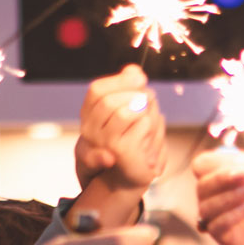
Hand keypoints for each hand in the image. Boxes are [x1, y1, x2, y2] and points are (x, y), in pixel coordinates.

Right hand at [76, 67, 167, 190]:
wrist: (131, 173)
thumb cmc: (130, 137)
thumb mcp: (128, 107)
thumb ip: (128, 86)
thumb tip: (134, 71)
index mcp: (89, 115)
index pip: (96, 90)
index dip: (119, 81)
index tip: (140, 78)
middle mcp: (90, 129)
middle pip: (110, 101)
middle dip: (135, 95)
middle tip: (151, 99)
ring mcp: (104, 142)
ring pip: (128, 112)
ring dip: (146, 110)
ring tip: (151, 119)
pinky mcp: (122, 152)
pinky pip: (143, 126)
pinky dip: (155, 126)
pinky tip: (153, 136)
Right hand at [192, 148, 243, 244]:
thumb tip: (237, 171)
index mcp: (221, 180)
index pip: (202, 166)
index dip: (218, 160)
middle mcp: (215, 199)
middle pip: (202, 185)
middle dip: (222, 177)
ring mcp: (218, 220)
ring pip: (206, 207)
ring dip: (228, 195)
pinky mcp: (225, 239)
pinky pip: (215, 227)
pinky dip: (229, 215)